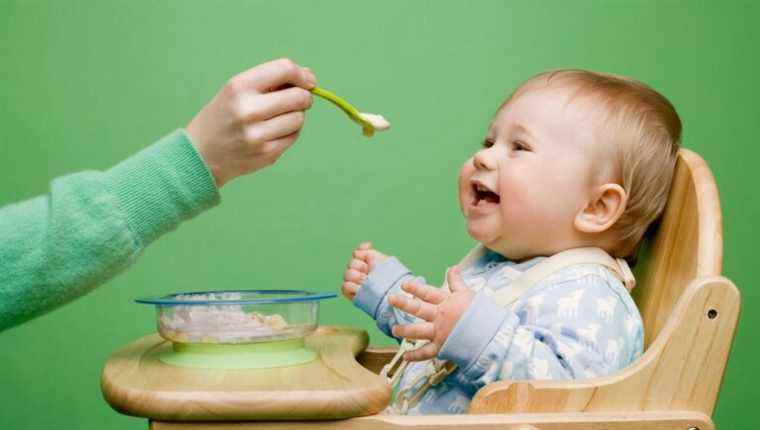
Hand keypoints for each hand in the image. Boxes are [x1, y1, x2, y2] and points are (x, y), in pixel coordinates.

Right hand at [186, 58, 316, 186]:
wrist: (200, 154)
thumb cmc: (224, 116)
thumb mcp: (236, 90)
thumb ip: (271, 81)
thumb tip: (309, 76)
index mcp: (239, 86)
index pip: (285, 69)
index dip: (302, 74)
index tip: (308, 80)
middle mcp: (248, 109)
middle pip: (299, 97)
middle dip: (304, 97)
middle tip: (297, 100)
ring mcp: (257, 134)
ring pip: (299, 118)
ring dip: (296, 116)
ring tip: (279, 117)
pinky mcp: (266, 153)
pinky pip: (294, 136)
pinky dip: (290, 132)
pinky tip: (274, 132)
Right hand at [341, 242, 387, 300]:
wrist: (393, 292)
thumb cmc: (390, 277)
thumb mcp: (383, 261)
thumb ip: (371, 252)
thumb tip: (367, 244)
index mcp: (366, 262)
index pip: (357, 254)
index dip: (362, 255)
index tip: (370, 260)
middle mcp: (359, 271)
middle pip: (351, 263)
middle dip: (361, 267)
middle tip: (371, 273)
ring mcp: (355, 282)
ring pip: (347, 274)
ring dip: (358, 277)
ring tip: (368, 281)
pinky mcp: (352, 294)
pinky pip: (345, 287)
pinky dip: (352, 286)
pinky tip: (362, 287)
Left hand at [388, 266, 473, 360]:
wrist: (491, 335)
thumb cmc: (480, 313)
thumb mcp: (468, 294)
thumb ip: (456, 282)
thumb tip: (452, 267)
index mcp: (446, 302)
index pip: (428, 293)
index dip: (415, 288)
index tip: (403, 285)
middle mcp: (440, 317)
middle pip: (419, 309)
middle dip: (404, 304)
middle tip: (391, 299)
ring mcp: (440, 332)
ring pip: (418, 331)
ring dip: (405, 330)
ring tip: (394, 329)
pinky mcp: (442, 347)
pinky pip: (426, 352)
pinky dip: (415, 356)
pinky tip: (405, 356)